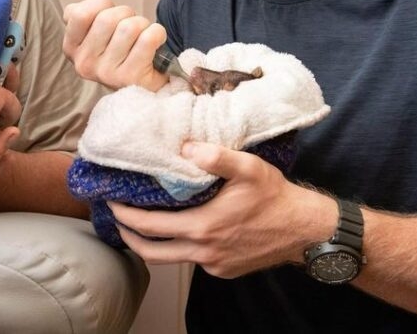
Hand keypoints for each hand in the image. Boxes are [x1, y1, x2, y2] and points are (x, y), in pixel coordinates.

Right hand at [62, 0, 169, 90]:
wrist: (142, 84)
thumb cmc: (119, 52)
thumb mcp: (92, 35)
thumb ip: (81, 18)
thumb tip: (75, 10)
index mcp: (71, 48)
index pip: (80, 14)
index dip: (101, 5)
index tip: (111, 16)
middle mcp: (85, 63)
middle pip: (108, 18)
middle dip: (126, 14)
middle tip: (131, 28)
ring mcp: (107, 73)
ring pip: (130, 27)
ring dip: (143, 24)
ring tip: (142, 36)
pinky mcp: (131, 77)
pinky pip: (148, 38)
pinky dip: (157, 33)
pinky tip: (156, 42)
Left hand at [109, 142, 334, 277]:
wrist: (305, 230)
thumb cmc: (275, 196)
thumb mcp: (248, 168)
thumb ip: (217, 157)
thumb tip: (186, 147)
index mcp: (203, 226)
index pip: (150, 226)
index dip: (125, 215)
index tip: (111, 202)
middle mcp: (203, 251)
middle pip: (151, 252)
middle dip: (128, 235)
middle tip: (115, 217)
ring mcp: (213, 264)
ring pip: (170, 258)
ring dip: (151, 243)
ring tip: (140, 223)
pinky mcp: (223, 270)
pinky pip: (193, 259)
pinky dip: (180, 245)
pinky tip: (181, 227)